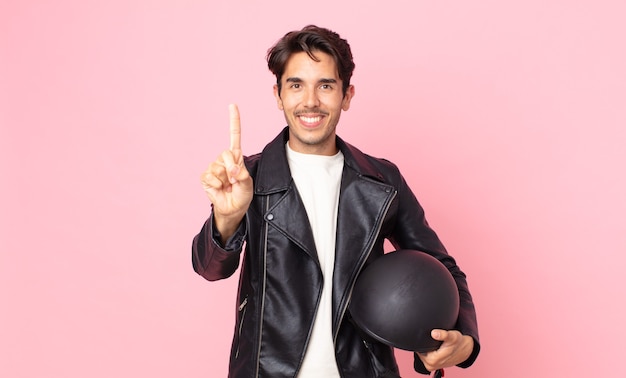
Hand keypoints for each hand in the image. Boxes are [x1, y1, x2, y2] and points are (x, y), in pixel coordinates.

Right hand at [201, 104, 252, 241]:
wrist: (233, 208)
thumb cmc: (242, 194)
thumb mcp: (247, 184)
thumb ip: (242, 175)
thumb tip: (231, 170)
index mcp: (236, 156)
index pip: (234, 135)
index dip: (234, 121)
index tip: (232, 105)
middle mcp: (224, 159)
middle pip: (227, 153)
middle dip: (232, 168)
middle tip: (235, 181)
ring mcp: (214, 167)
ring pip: (219, 166)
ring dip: (225, 179)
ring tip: (227, 186)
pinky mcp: (205, 176)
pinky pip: (210, 176)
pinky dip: (216, 184)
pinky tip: (219, 188)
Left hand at [417, 329, 473, 371]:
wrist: (464, 349)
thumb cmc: (458, 343)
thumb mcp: (452, 336)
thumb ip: (444, 334)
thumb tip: (434, 333)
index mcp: (433, 360)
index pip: (418, 348)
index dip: (422, 341)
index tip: (430, 337)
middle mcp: (430, 365)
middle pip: (419, 350)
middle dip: (425, 344)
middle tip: (434, 339)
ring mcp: (431, 366)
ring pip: (422, 353)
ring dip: (427, 347)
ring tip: (436, 343)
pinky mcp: (432, 365)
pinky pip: (425, 355)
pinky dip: (429, 350)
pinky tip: (435, 347)